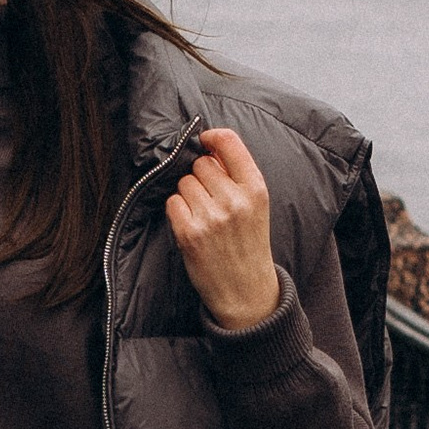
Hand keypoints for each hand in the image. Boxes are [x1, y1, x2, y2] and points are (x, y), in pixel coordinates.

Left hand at [165, 128, 280, 333]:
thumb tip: (208, 145)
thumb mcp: (257, 207)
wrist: (246, 292)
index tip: (205, 140)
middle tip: (210, 199)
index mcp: (256, 189)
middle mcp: (234, 200)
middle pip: (200, 163)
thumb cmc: (249, 245)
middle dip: (200, 176)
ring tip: (203, 215)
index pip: (229, 142)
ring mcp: (211, 217)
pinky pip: (172, 202)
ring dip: (188, 194)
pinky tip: (191, 225)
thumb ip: (237, 176)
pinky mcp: (189, 233)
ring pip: (184, 182)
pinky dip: (177, 211)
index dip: (212, 137)